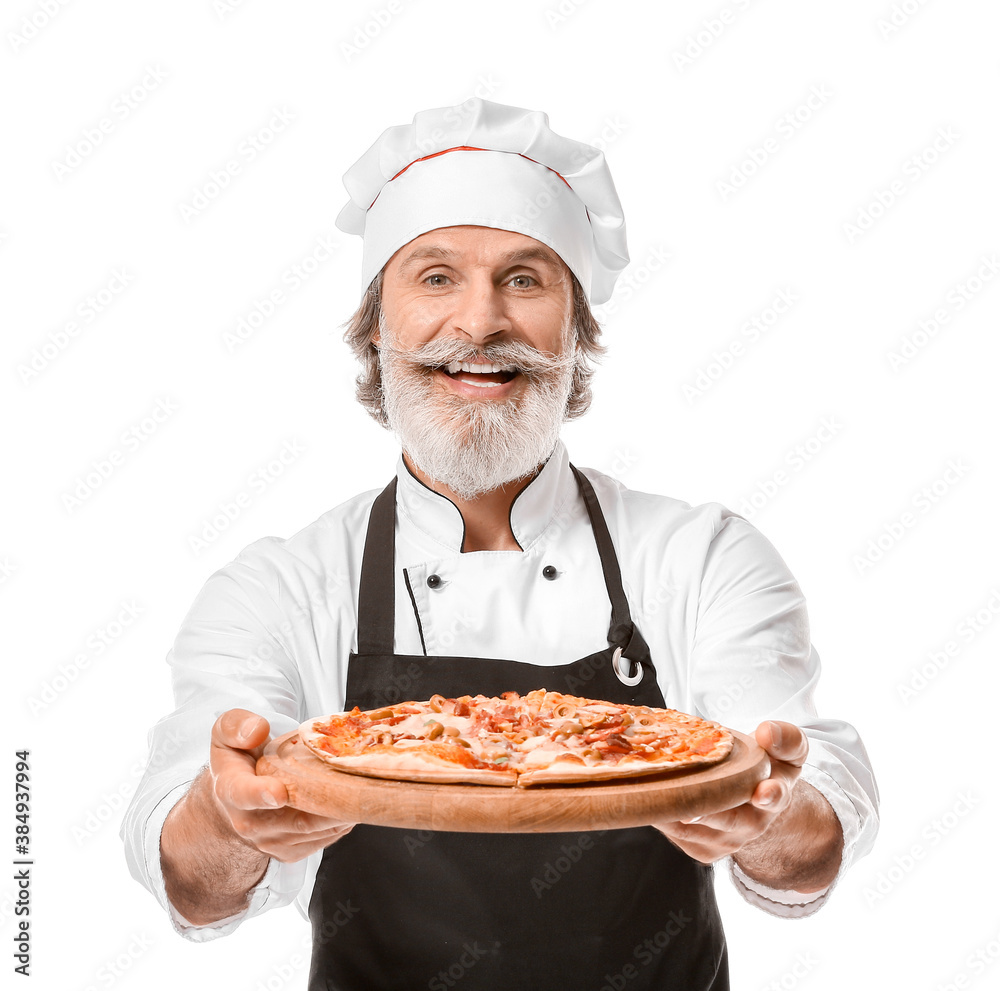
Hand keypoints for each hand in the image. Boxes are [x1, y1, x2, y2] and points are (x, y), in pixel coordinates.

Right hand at [208, 708, 354, 862]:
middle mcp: (248, 822)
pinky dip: (340, 823)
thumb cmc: (237, 758)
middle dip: (328, 804)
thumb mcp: (227, 730)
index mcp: (232, 788)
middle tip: (354, 785)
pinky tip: (349, 802)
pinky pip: (321, 840)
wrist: (235, 795)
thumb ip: (237, 725)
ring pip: (313, 831)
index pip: (243, 793)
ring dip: (340, 813)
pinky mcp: (288, 851)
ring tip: (359, 788)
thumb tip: (257, 731)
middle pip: (294, 819)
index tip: (279, 792)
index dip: (261, 794)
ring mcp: (269, 841)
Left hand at [652, 720, 805, 863]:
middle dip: (708, 812)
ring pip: (697, 831)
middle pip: (729, 820)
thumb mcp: (786, 749)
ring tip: (654, 794)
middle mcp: (753, 823)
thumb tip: (767, 732)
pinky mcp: (704, 849)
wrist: (757, 796)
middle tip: (687, 807)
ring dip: (674, 812)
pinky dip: (663, 818)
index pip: (776, 795)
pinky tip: (651, 799)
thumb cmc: (768, 767)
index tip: (762, 792)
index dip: (770, 794)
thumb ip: (784, 738)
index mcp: (775, 793)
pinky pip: (680, 838)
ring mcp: (729, 839)